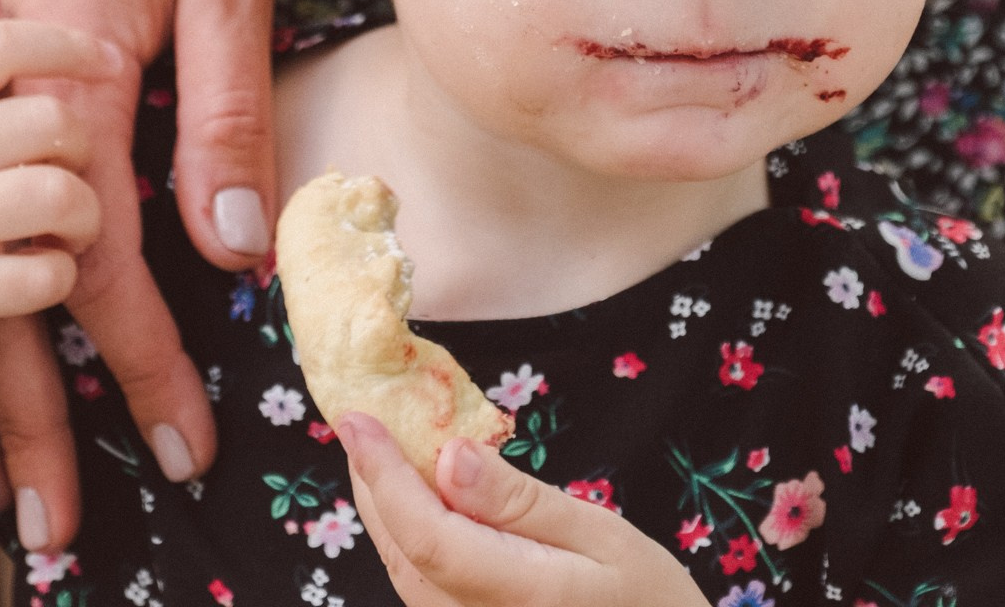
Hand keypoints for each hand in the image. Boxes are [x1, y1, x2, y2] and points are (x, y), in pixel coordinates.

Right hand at [0, 1, 103, 394]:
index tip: (112, 58)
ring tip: (69, 228)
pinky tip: (42, 273)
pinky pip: (42, 274)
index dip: (67, 44)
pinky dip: (59, 275)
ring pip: (57, 196)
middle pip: (46, 122)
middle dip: (83, 148)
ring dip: (84, 216)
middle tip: (73, 170)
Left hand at [339, 414, 707, 606]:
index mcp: (518, 596)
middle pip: (402, 550)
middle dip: (372, 480)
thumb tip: (449, 455)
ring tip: (375, 447)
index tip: (357, 417)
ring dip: (385, 506)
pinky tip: (414, 499)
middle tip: (357, 416)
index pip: (426, 533)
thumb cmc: (647, 599)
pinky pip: (422, 584)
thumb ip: (520, 502)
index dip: (384, 474)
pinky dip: (409, 534)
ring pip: (404, 569)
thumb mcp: (601, 536)